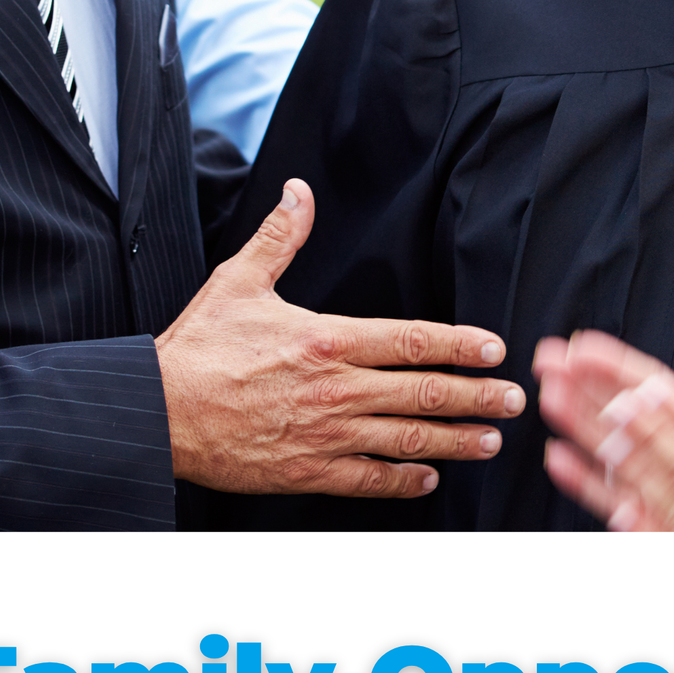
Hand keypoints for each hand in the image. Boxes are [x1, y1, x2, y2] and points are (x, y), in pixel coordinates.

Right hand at [156, 181, 524, 497]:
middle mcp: (337, 389)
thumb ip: (280, 238)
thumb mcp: (238, 281)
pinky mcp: (309, 471)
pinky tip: (428, 477)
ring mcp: (327, 434)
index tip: (494, 349)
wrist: (158, 411)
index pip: (412, 340)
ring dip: (456, 441)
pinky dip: (404, 480)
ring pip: (408, 439)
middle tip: (515, 401)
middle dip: (478, 397)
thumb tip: (300, 192)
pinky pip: (370, 479)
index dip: (460, 345)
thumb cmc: (196, 348)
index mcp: (328, 340)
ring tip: (490, 441)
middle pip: (425, 393)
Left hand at [537, 330, 673, 532]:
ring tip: (557, 403)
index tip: (629, 367)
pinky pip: (645, 537)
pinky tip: (569, 469)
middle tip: (566, 364)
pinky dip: (605, 502)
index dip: (666, 396)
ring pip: (648, 486)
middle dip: (614, 402)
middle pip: (668, 448)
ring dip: (597, 443)